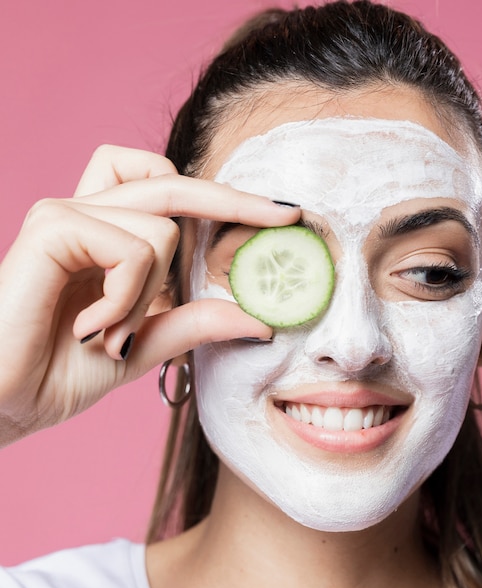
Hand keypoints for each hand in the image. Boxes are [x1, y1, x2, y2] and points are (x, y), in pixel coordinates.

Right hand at [0, 145, 299, 445]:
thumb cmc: (58, 372)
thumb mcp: (143, 347)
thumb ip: (193, 324)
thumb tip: (258, 320)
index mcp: (106, 234)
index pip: (169, 189)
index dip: (222, 194)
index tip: (279, 211)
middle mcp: (86, 212)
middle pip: (173, 181)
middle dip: (238, 199)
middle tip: (290, 216)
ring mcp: (67, 214)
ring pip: (161, 226)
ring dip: (149, 292)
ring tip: (111, 333)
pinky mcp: (51, 226)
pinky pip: (132, 247)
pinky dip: (126, 295)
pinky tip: (92, 328)